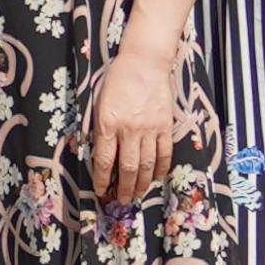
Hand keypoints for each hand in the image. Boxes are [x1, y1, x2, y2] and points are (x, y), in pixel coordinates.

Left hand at [83, 42, 179, 206]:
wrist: (144, 62)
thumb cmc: (116, 80)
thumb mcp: (98, 103)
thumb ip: (100, 130)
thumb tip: (101, 156)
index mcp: (108, 123)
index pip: (104, 160)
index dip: (102, 180)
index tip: (100, 191)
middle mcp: (129, 129)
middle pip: (127, 168)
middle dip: (123, 189)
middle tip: (121, 202)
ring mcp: (150, 129)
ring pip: (146, 165)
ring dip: (141, 184)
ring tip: (136, 196)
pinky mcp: (165, 126)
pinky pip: (164, 154)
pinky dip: (160, 169)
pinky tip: (155, 178)